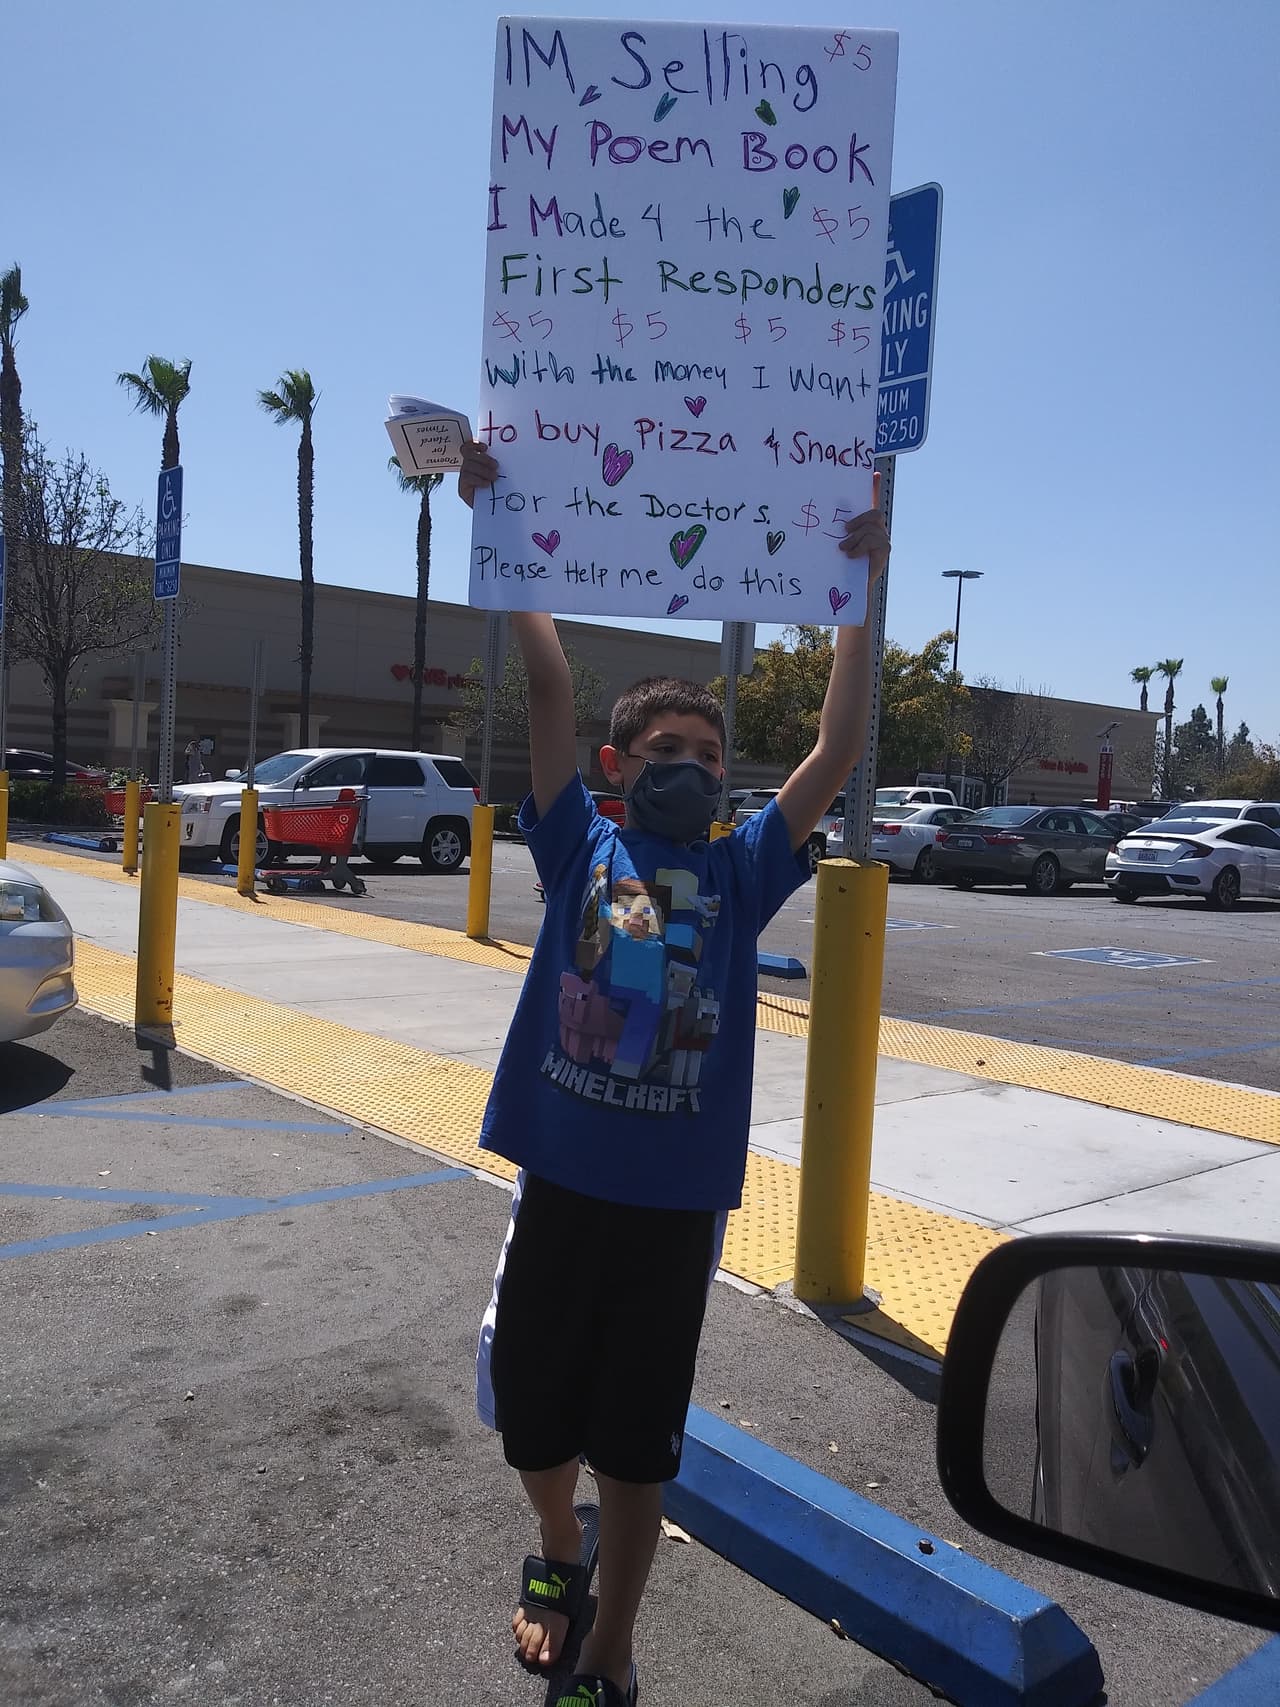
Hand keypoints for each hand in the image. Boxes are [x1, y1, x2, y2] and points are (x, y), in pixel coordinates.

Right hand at [458, 442, 498, 509]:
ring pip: (468, 466)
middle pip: (468, 454)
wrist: (496, 510)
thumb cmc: (500, 490)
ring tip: (494, 477)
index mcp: (475, 461)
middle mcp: (467, 467)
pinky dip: (478, 479)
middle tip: (496, 466)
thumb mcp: (500, 474)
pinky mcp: (462, 489)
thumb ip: (496, 464)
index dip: (474, 445)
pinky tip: (486, 484)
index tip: (486, 448)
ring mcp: (463, 478)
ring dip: (483, 470)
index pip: (468, 447)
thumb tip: (506, 455)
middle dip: (483, 458)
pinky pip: (467, 478)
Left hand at [838, 467, 889, 582]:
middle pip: (874, 513)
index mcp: (866, 524)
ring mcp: (883, 539)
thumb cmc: (841, 564)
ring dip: (853, 538)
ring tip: (843, 549)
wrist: (850, 586)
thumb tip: (821, 517)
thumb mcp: (840, 542)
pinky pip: (872, 540)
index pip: (873, 501)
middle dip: (858, 519)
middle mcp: (878, 529)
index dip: (875, 487)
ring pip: (870, 528)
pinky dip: (858, 547)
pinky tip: (850, 556)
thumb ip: (839, 531)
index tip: (874, 474)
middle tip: (844, 529)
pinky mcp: (885, 549)